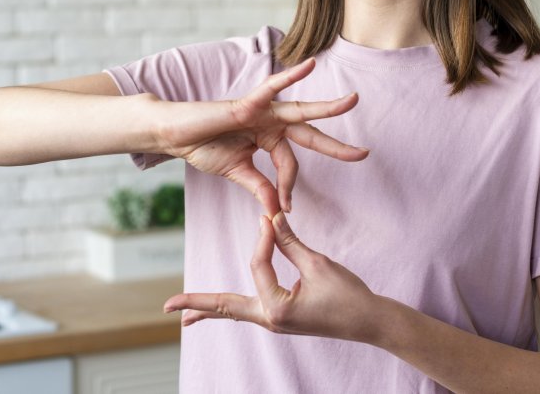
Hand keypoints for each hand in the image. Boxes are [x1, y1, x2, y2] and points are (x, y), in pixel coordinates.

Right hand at [155, 58, 367, 213]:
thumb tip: (278, 211)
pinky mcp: (246, 102)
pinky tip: (310, 64)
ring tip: (352, 101)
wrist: (174, 136)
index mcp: (268, 139)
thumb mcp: (238, 172)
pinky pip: (272, 87)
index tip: (285, 209)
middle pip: (309, 134)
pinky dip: (291, 75)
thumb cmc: (202, 147)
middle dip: (336, 145)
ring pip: (299, 110)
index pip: (290, 164)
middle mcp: (270, 122)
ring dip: (327, 107)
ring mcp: (260, 111)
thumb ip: (261, 187)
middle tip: (364, 154)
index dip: (289, 188)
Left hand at [162, 212, 383, 343]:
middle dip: (196, 305)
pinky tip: (219, 309)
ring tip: (184, 313)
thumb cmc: (348, 294)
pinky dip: (231, 308)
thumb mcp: (318, 264)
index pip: (259, 264)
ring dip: (209, 309)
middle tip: (168, 306)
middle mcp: (271, 320)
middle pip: (226, 308)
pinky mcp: (281, 319)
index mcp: (278, 309)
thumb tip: (268, 218)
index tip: (270, 217)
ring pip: (235, 312)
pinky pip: (249, 311)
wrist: (371, 322)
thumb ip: (289, 242)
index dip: (264, 238)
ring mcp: (274, 322)